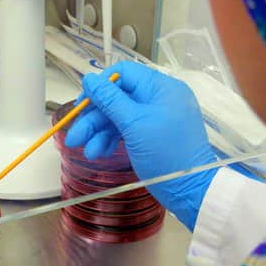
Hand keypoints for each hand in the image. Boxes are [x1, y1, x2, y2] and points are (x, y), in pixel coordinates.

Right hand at [65, 61, 216, 229]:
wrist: (191, 191)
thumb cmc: (167, 154)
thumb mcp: (134, 125)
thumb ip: (110, 100)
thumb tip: (89, 79)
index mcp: (161, 88)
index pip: (123, 73)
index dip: (99, 86)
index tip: (81, 104)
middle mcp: (160, 98)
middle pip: (118, 98)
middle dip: (94, 118)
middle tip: (75, 137)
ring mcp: (157, 117)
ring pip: (120, 116)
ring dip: (100, 133)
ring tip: (88, 152)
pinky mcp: (153, 134)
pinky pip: (128, 130)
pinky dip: (112, 140)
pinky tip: (100, 153)